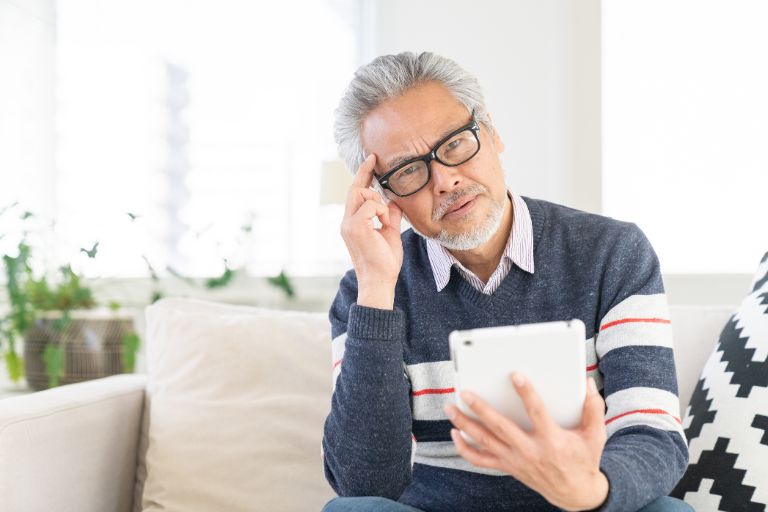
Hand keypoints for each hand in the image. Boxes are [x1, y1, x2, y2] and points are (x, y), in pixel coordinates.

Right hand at [339, 154, 403, 308]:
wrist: (380, 281)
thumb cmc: (385, 262)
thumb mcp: (390, 234)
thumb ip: (390, 217)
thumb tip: (394, 202)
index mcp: (353, 223)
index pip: (356, 193)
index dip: (363, 175)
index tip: (371, 159)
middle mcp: (347, 221)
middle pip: (355, 189)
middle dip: (366, 174)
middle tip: (375, 163)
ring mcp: (348, 224)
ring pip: (363, 194)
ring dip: (379, 203)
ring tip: (385, 221)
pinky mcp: (355, 227)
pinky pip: (370, 205)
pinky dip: (380, 211)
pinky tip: (383, 224)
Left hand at [444, 375, 608, 510]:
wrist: (575, 494)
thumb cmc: (584, 459)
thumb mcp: (595, 435)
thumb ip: (593, 408)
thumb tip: (588, 382)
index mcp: (552, 440)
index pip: (537, 413)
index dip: (526, 393)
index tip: (515, 375)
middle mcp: (530, 451)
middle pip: (500, 427)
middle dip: (481, 409)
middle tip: (465, 392)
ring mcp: (515, 460)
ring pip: (485, 441)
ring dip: (464, 424)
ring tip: (450, 407)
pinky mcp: (508, 467)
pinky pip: (480, 460)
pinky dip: (464, 448)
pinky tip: (455, 433)